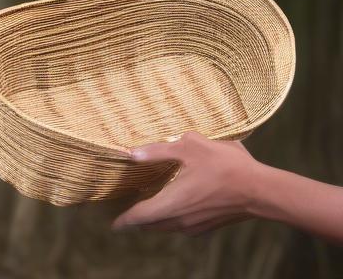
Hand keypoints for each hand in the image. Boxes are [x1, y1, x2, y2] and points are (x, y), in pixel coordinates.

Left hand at [112, 132, 263, 235]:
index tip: (113, 225)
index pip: (140, 217)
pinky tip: (173, 205)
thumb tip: (131, 153)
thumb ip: (157, 151)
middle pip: (151, 224)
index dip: (124, 220)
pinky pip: (182, 225)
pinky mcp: (209, 225)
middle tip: (126, 213)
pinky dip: (171, 218)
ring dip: (155, 219)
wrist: (261, 190)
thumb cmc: (224, 166)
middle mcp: (181, 220)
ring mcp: (196, 225)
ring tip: (146, 208)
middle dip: (137, 219)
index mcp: (172, 203)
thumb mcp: (188, 147)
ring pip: (167, 226)